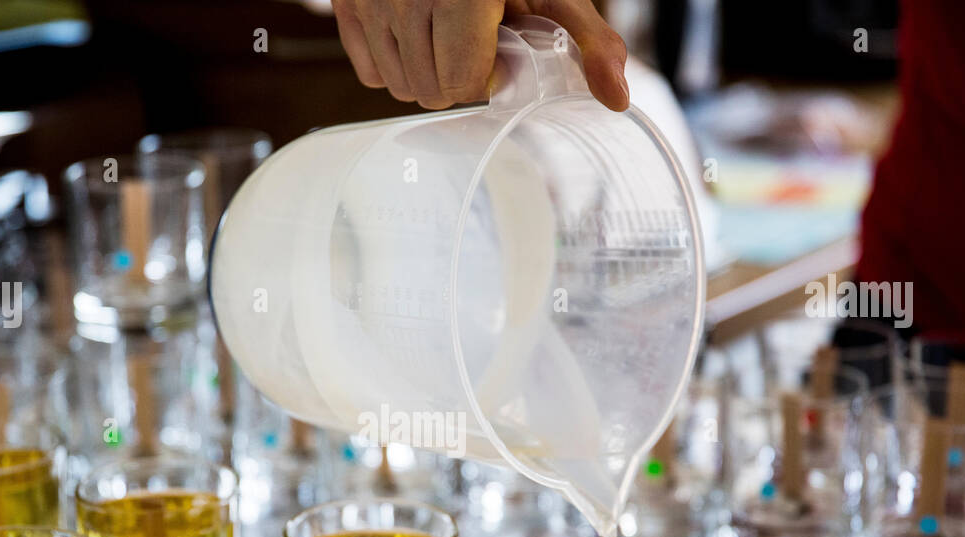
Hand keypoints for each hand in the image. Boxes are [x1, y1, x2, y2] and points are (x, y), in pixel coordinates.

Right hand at [332, 0, 628, 111]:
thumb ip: (587, 40)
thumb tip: (616, 98)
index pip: (461, 83)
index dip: (487, 75)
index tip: (500, 47)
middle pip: (429, 92)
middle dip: (458, 77)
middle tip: (475, 40)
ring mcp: (372, 0)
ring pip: (397, 87)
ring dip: (427, 73)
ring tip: (448, 34)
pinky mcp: (348, 2)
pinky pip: (367, 70)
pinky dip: (393, 63)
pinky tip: (417, 35)